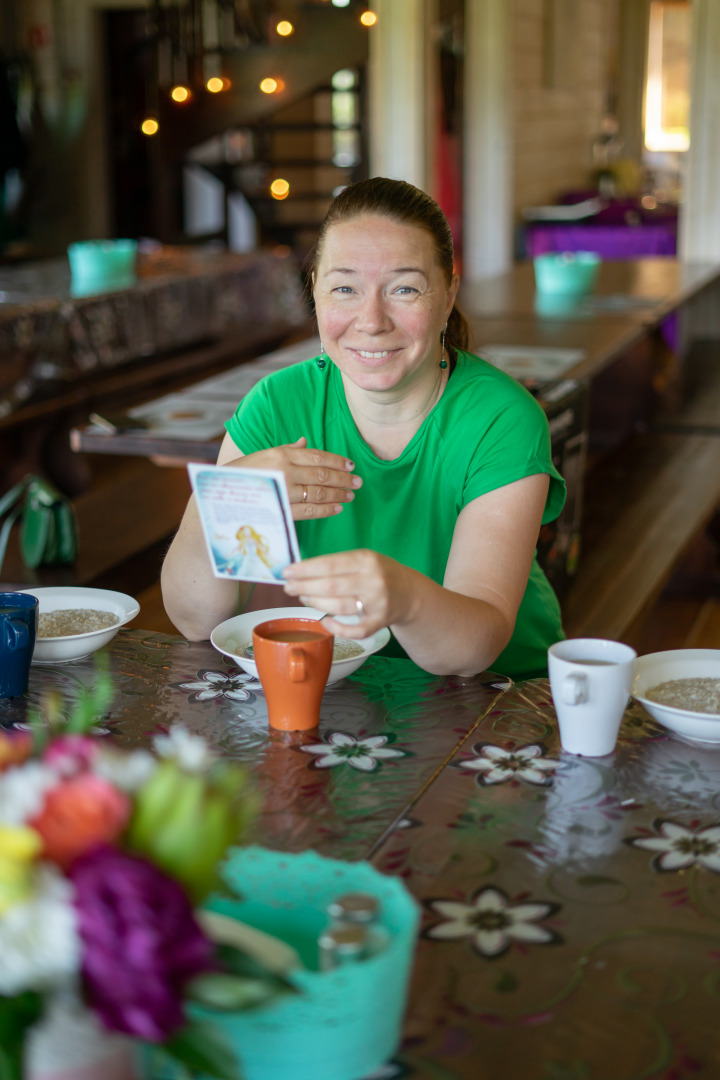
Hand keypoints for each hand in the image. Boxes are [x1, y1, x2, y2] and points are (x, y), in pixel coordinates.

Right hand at [229, 437, 361, 520]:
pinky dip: (326, 510)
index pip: (317, 456)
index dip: (338, 461)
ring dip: (338, 494)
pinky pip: (310, 511)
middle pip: (323, 475)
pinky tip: (337, 508)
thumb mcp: (263, 455)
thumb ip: (286, 449)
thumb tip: (305, 441)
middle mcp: (284, 472)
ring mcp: (284, 493)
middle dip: (344, 479)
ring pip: (319, 493)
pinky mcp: (282, 511)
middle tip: (358, 481)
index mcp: (281, 455)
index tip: (351, 465)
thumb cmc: (243, 474)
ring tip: (350, 495)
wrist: (220, 497)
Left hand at [282, 549, 412, 637]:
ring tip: (303, 597)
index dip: (305, 570)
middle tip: (288, 587)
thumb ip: (337, 564)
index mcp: (367, 560)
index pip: (329, 565)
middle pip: (331, 586)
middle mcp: (373, 581)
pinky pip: (355, 630)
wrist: (410, 593)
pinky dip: (337, 628)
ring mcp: (378, 603)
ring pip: (339, 607)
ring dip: (316, 603)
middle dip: (304, 587)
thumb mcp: (364, 558)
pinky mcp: (380, 622)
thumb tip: (301, 571)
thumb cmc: (379, 573)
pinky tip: (325, 622)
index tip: (287, 572)